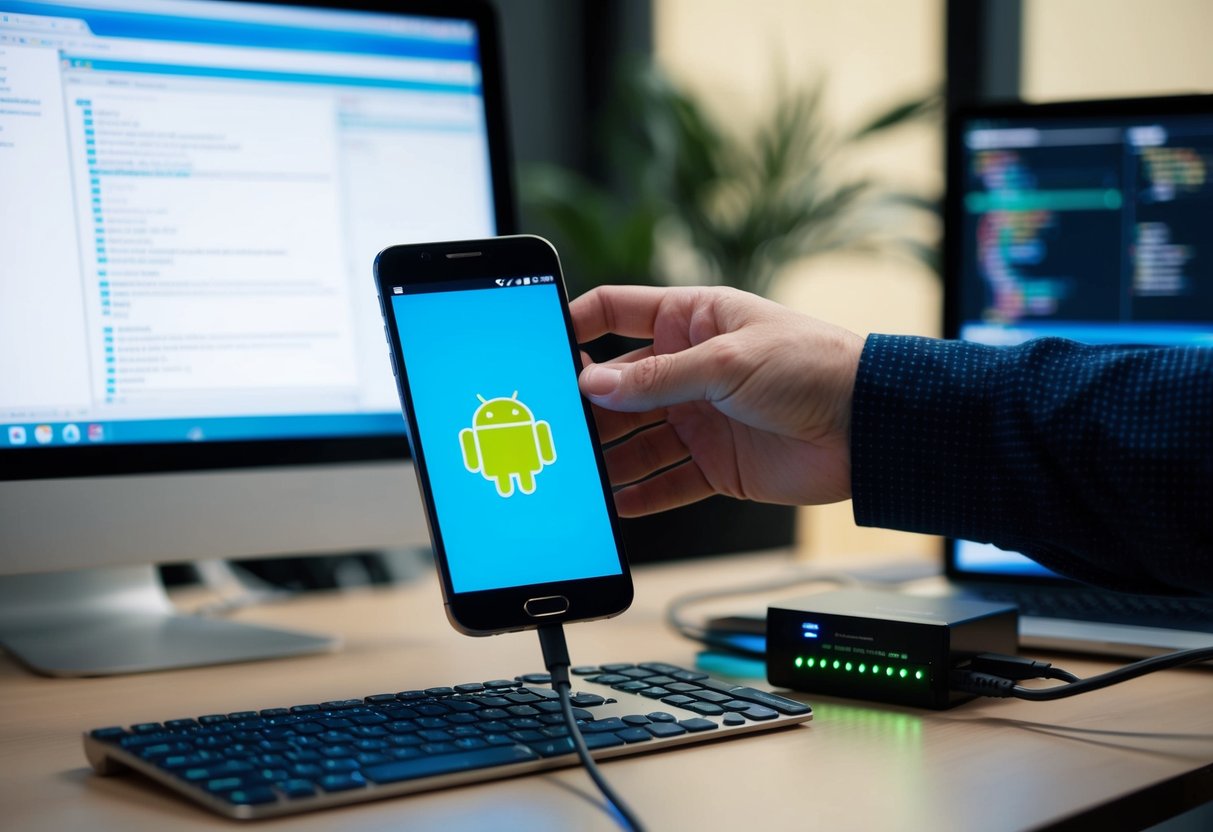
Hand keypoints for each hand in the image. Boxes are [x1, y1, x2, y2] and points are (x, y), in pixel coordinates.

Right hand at [571, 285, 863, 516]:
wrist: (871, 426)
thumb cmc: (812, 366)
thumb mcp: (727, 361)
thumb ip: (656, 377)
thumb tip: (591, 383)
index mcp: (690, 321)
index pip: (614, 314)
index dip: (576, 328)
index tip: (540, 349)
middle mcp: (688, 369)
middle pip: (616, 387)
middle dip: (585, 407)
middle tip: (550, 426)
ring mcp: (699, 418)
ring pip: (634, 439)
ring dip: (606, 456)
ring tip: (575, 473)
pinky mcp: (714, 464)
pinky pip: (665, 482)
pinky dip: (639, 496)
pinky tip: (613, 505)